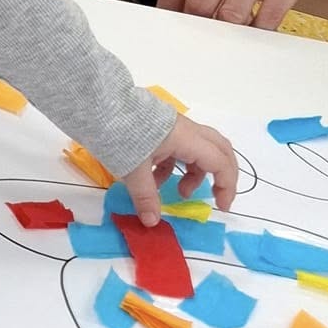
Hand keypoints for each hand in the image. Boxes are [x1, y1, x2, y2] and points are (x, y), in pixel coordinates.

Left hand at [122, 117, 238, 225]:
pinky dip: (172, 167)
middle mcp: (186, 131)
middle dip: (221, 175)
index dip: (227, 186)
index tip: (221, 207)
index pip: (220, 162)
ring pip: (197, 151)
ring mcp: (173, 128)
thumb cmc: (121, 134)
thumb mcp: (133, 170)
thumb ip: (145, 197)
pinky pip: (177, 150)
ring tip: (178, 193)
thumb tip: (152, 222)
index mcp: (187, 138)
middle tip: (216, 196)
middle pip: (219, 151)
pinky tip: (154, 180)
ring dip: (193, 173)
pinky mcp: (159, 129)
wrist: (100, 105)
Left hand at [160, 0, 327, 29]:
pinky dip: (260, 30)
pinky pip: (270, 17)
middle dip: (194, 23)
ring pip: (232, 17)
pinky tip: (257, 29)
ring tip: (226, 33)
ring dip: (226, 31)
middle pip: (198, 5)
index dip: (167, 7)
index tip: (170, 17)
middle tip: (197, 31)